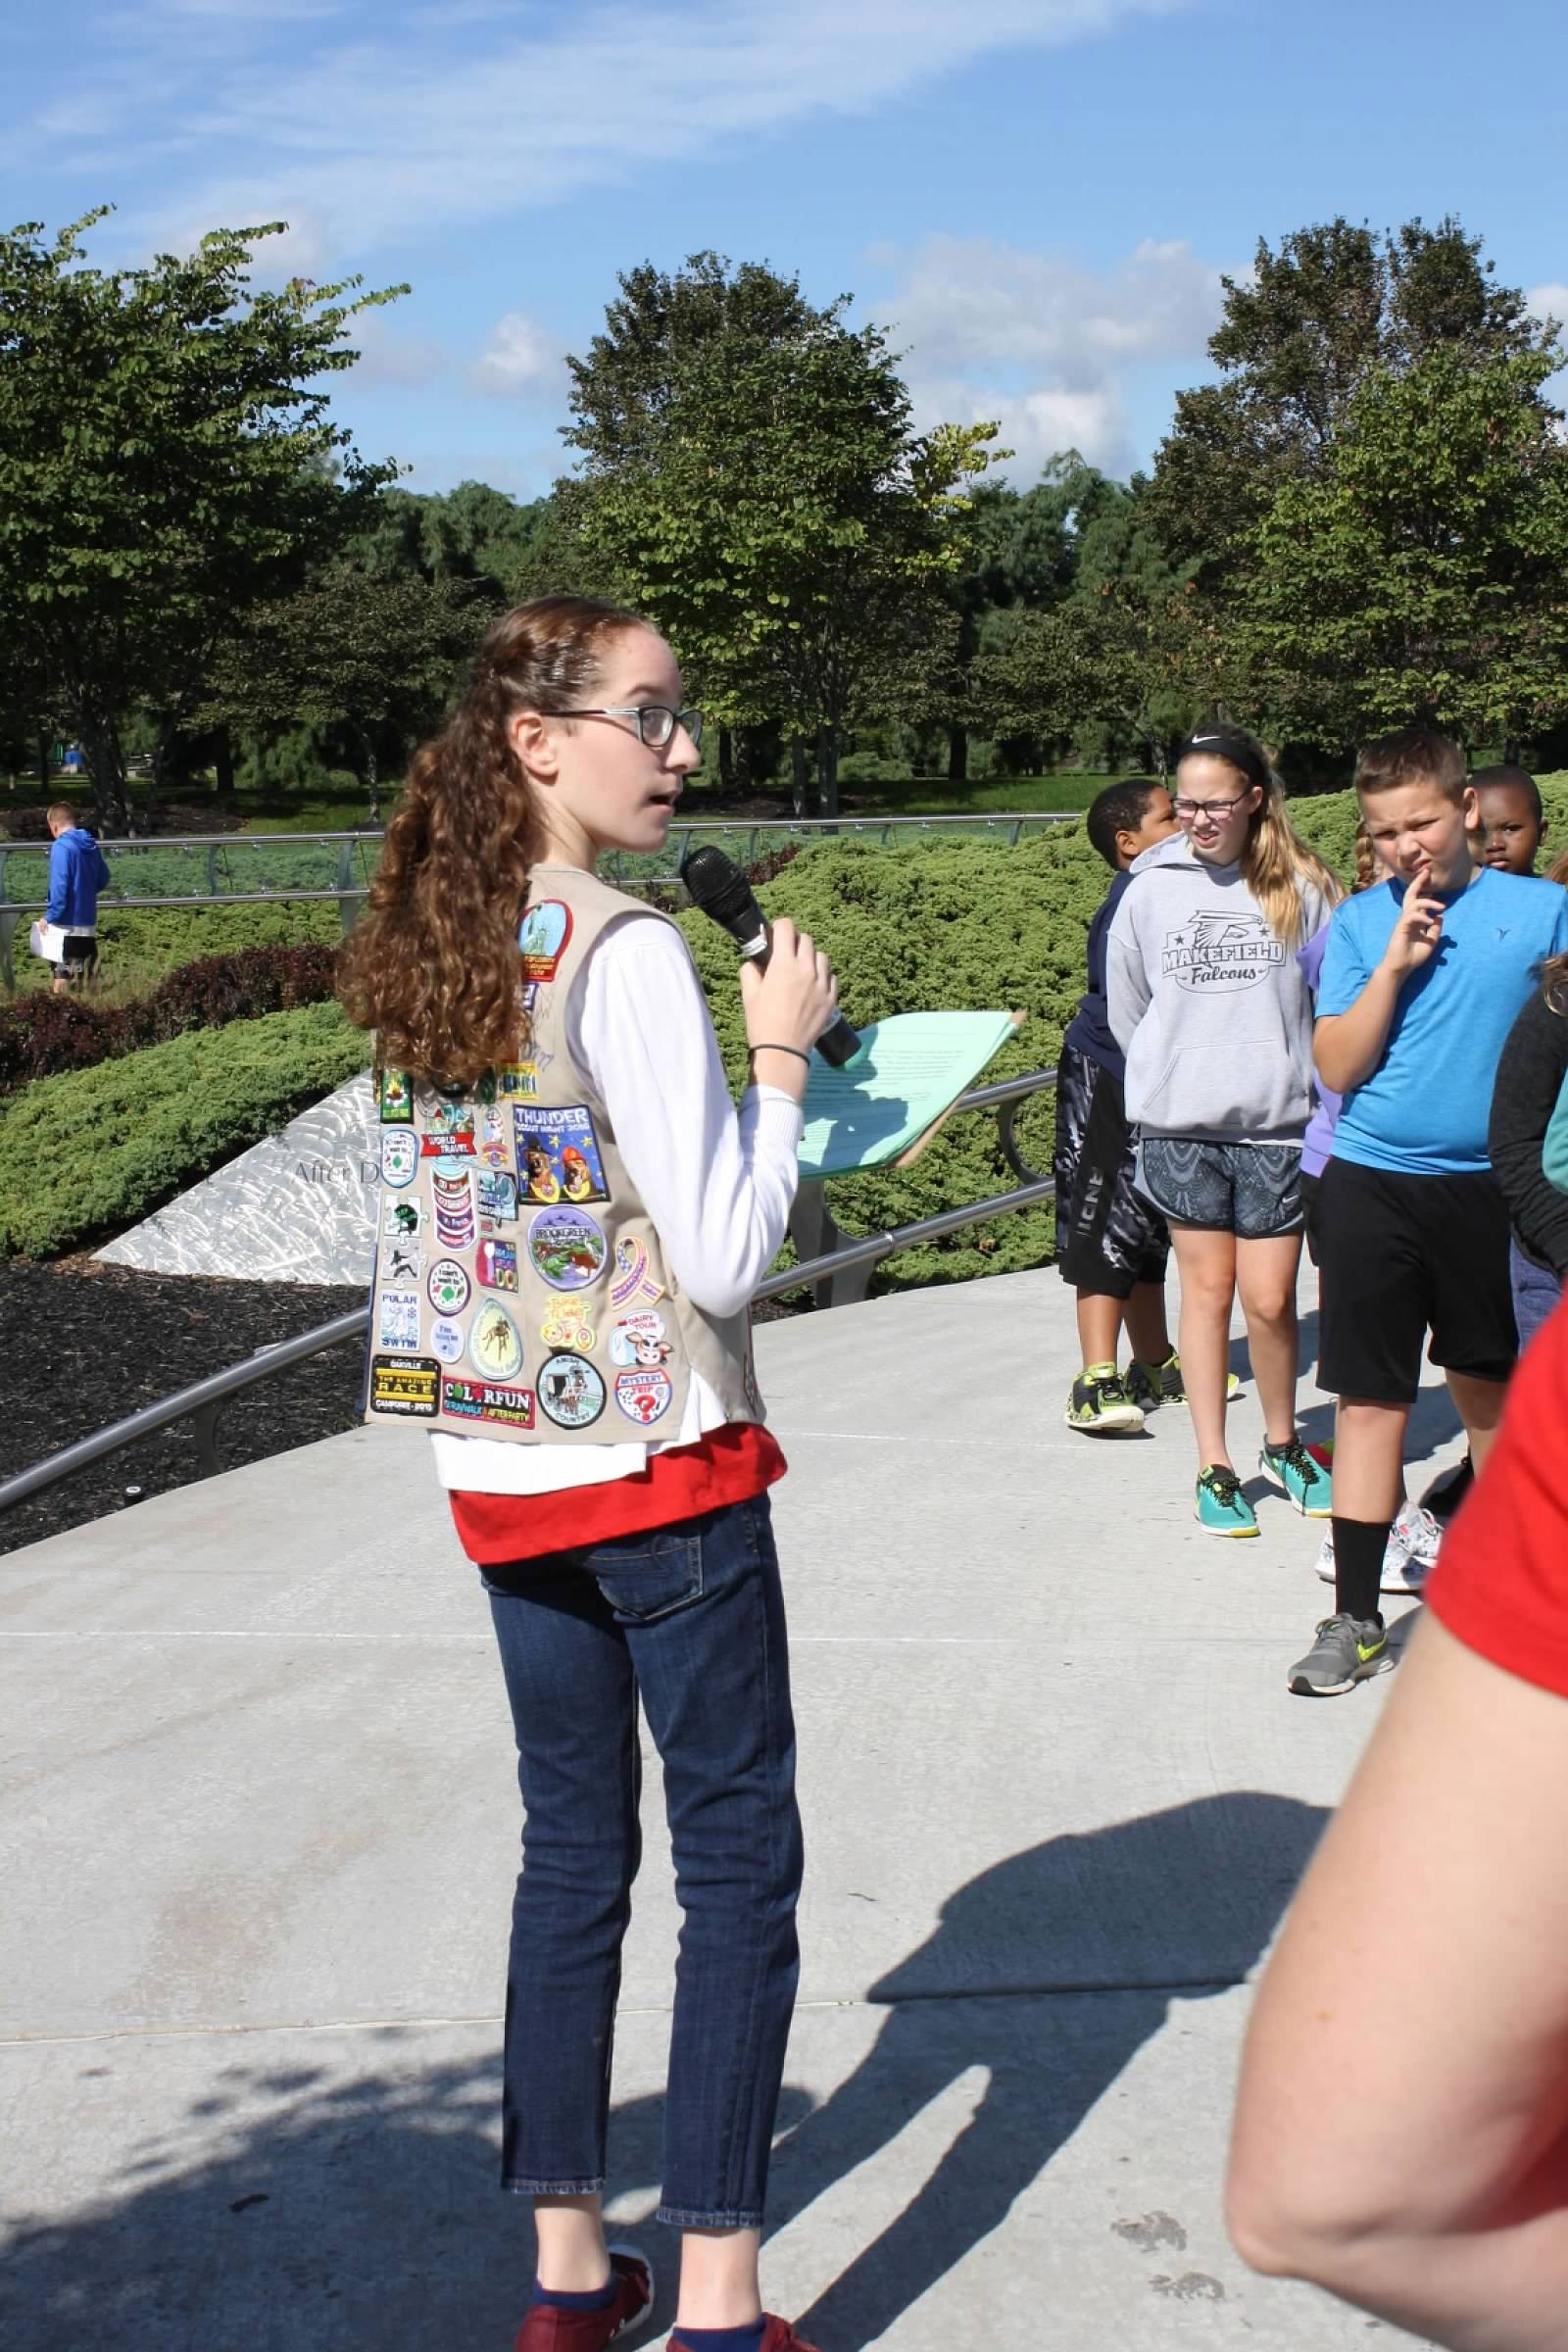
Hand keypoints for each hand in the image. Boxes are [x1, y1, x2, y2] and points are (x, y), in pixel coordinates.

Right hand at [739, 917, 838, 1057]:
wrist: (783, 1050)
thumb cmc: (762, 1022)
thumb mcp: (749, 994)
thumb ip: (750, 972)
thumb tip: (754, 964)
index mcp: (784, 964)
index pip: (786, 928)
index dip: (779, 927)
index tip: (776, 933)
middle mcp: (806, 969)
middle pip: (806, 939)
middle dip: (795, 942)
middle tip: (787, 954)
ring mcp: (822, 983)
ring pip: (821, 956)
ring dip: (811, 958)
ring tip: (802, 971)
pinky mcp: (831, 997)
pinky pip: (831, 977)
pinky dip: (823, 977)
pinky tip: (813, 986)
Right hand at [1382, 861, 1444, 978]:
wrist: (1401, 968)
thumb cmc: (1413, 956)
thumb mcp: (1431, 942)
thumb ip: (1436, 930)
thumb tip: (1441, 916)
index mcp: (1415, 920)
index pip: (1419, 900)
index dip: (1425, 890)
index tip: (1432, 880)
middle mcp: (1408, 918)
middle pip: (1411, 895)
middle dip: (1419, 882)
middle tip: (1427, 871)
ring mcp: (1404, 922)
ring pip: (1414, 903)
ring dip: (1429, 902)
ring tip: (1441, 906)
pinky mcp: (1401, 927)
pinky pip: (1412, 916)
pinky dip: (1423, 917)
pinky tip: (1432, 921)